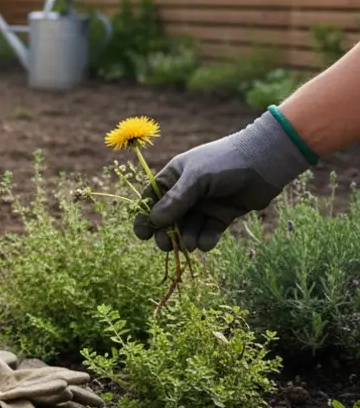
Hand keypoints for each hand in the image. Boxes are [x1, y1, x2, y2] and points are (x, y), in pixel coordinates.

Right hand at [132, 112, 310, 251]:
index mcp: (174, 177)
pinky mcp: (222, 215)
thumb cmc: (225, 162)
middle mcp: (187, 192)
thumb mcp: (196, 178)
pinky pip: (209, 231)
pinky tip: (207, 244)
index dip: (145, 217)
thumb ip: (176, 200)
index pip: (152, 199)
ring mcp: (205, 204)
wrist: (265, 161)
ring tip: (191, 244)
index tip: (143, 235)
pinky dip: (206, 239)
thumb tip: (154, 221)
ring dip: (187, 238)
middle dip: (167, 233)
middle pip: (169, 218)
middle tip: (167, 246)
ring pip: (189, 227)